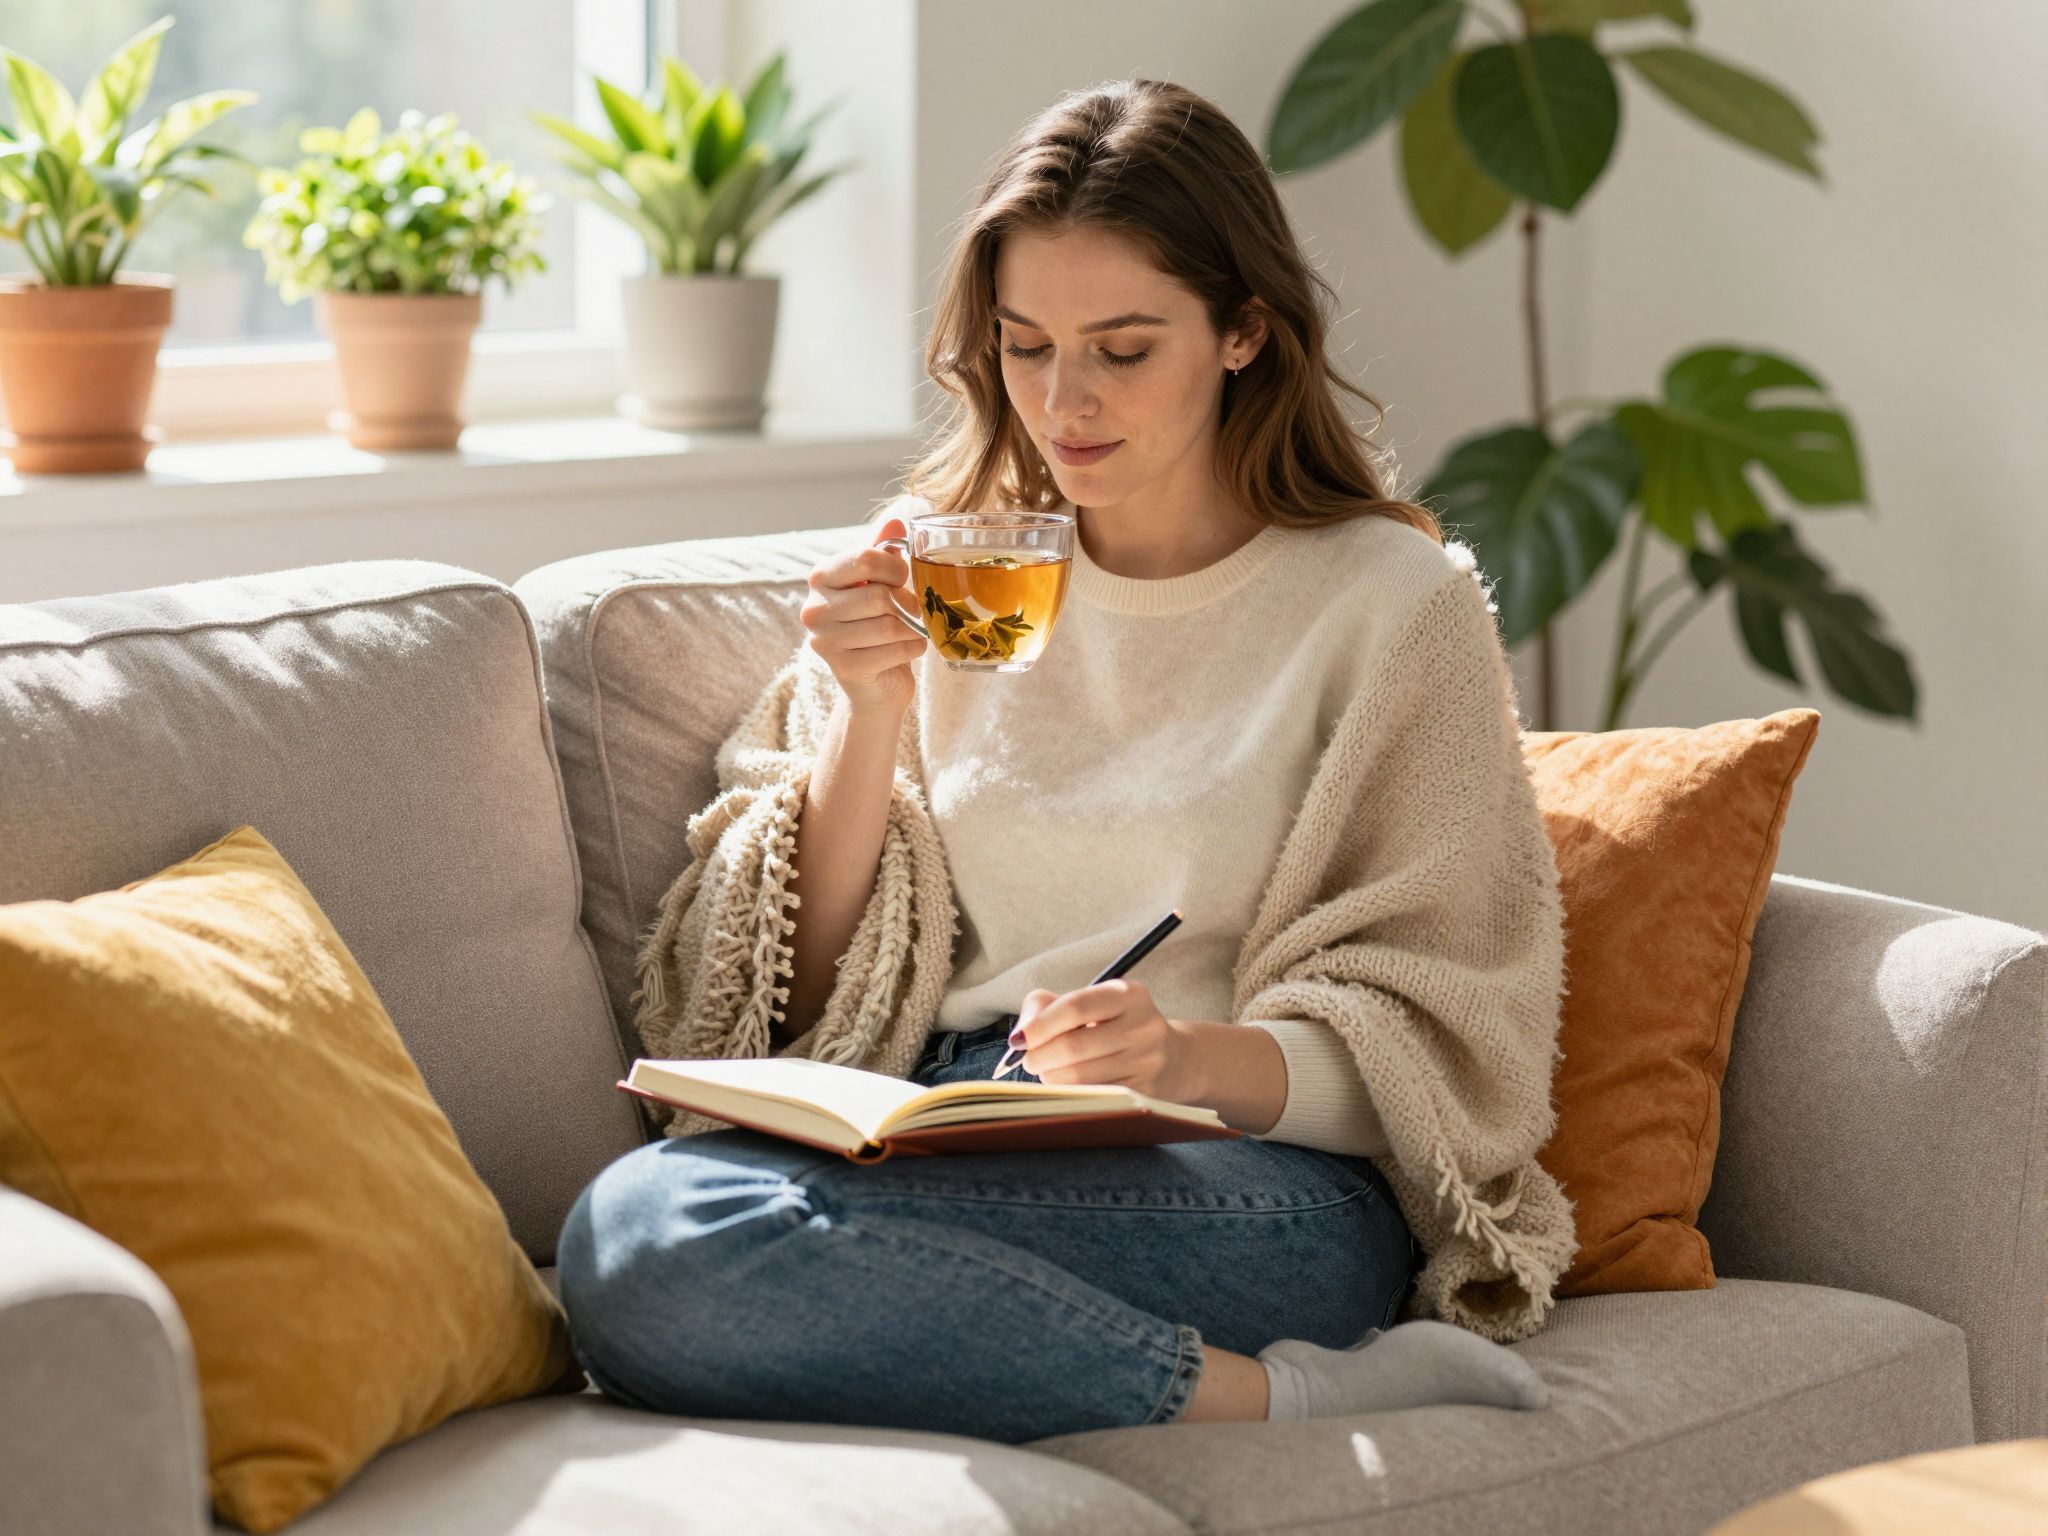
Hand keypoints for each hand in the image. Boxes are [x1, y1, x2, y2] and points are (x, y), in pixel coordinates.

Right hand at [800, 517, 926, 717]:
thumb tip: (896, 522)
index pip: (866, 558)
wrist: (873, 680)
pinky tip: (909, 648)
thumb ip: (883, 551)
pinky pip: (895, 651)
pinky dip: (913, 648)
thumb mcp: (878, 581)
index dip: (896, 568)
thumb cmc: (876, 621)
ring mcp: (825, 642)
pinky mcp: (845, 669)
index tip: (903, 578)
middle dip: (909, 603)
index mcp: (820, 577)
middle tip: (916, 609)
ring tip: (914, 629)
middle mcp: (814, 609)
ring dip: (914, 628)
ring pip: (890, 626)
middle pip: (880, 596)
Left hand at [1011, 979, 1200, 1103]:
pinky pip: (1094, 1098)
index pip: (1075, 1008)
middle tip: (1028, 1060)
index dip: (1039, 1026)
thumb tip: (1020, 1035)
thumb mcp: (1090, 1002)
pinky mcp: (1145, 1092)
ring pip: (1080, 1078)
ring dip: (1051, 1078)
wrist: (1173, 1057)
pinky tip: (1069, 1086)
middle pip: (1073, 1047)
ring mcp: (1147, 1062)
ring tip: (1048, 1072)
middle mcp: (1143, 1026)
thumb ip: (1047, 1006)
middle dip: (1039, 1057)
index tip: (1019, 1040)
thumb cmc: (1115, 1025)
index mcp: (1129, 995)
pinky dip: (1071, 1094)